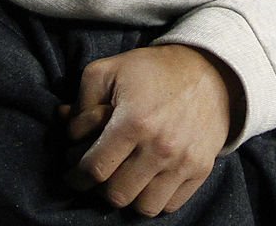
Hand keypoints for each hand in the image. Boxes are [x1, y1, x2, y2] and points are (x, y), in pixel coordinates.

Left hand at [63, 45, 241, 216]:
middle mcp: (160, 148)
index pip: (95, 169)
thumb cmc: (152, 69)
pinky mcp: (200, 170)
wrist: (207, 71)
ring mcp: (183, 162)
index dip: (76, 176)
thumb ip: (82, 99)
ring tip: (123, 176)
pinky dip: (154, 198)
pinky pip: (170, 205)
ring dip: (129, 195)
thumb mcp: (110, 69)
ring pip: (144, 207)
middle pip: (117, 194)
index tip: (73, 174)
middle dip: (100, 186)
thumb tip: (67, 126)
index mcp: (134, 122)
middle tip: (99, 172)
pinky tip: (146, 178)